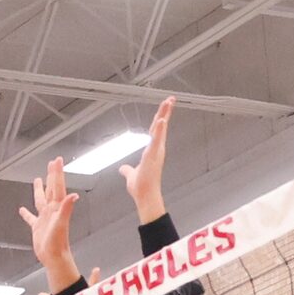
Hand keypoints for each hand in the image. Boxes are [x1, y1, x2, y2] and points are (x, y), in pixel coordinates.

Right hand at [19, 155, 79, 289]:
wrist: (54, 257)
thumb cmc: (58, 242)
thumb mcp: (61, 223)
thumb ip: (66, 208)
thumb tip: (73, 195)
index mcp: (56, 207)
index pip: (57, 186)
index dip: (57, 173)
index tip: (56, 160)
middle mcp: (51, 210)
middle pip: (51, 188)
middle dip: (51, 175)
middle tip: (52, 163)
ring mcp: (44, 218)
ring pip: (41, 199)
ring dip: (40, 189)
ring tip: (37, 179)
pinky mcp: (37, 227)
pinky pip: (31, 217)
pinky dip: (26, 213)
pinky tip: (22, 210)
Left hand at [120, 96, 173, 221]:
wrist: (144, 196)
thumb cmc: (141, 187)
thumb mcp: (131, 175)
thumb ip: (127, 170)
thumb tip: (123, 169)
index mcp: (152, 150)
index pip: (156, 130)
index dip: (160, 118)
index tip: (165, 107)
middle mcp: (157, 149)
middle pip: (161, 126)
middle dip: (166, 111)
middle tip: (171, 98)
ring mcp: (156, 152)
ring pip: (161, 130)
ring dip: (164, 115)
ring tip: (168, 102)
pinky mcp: (153, 157)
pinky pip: (156, 141)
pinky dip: (159, 131)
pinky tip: (161, 120)